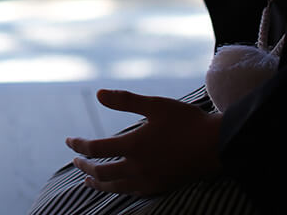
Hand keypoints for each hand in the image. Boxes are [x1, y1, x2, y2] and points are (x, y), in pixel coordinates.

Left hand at [67, 90, 220, 194]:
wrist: (217, 145)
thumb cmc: (186, 121)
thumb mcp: (155, 105)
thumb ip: (125, 101)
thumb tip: (98, 94)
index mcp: (134, 146)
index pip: (96, 150)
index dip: (79, 146)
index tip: (69, 141)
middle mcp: (138, 168)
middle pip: (101, 173)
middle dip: (85, 166)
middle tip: (76, 160)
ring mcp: (149, 181)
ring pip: (115, 187)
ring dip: (98, 183)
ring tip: (89, 179)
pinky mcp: (160, 188)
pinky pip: (132, 193)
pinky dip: (118, 189)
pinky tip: (118, 185)